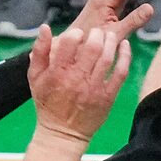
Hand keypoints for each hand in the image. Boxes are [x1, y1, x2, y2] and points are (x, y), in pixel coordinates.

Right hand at [26, 22, 131, 142]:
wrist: (62, 133)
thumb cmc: (47, 102)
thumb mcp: (35, 77)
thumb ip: (39, 51)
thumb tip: (45, 27)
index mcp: (58, 72)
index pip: (70, 43)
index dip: (76, 33)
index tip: (79, 34)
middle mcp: (76, 79)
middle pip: (92, 47)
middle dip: (97, 34)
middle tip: (97, 32)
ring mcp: (94, 88)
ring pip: (108, 58)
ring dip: (111, 42)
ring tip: (110, 35)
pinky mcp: (108, 97)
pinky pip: (120, 73)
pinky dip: (125, 56)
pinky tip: (125, 46)